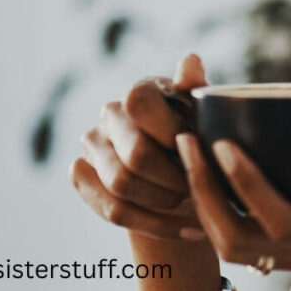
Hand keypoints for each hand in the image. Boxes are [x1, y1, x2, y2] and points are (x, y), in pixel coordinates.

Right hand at [69, 53, 211, 240]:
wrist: (182, 174)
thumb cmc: (200, 138)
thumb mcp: (208, 115)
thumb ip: (198, 91)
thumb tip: (191, 61)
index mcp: (140, 92)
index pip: (141, 107)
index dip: (174, 136)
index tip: (202, 153)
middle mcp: (110, 115)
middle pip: (135, 156)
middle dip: (174, 179)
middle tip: (199, 188)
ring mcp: (92, 145)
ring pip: (122, 186)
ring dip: (165, 203)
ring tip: (193, 205)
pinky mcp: (82, 175)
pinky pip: (114, 210)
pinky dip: (155, 225)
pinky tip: (188, 230)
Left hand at [174, 133, 290, 283]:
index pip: (274, 216)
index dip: (241, 182)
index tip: (219, 141)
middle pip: (237, 240)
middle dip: (204, 193)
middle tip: (187, 140)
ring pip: (237, 245)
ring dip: (206, 203)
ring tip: (190, 152)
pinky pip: (250, 240)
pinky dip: (222, 212)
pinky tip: (209, 182)